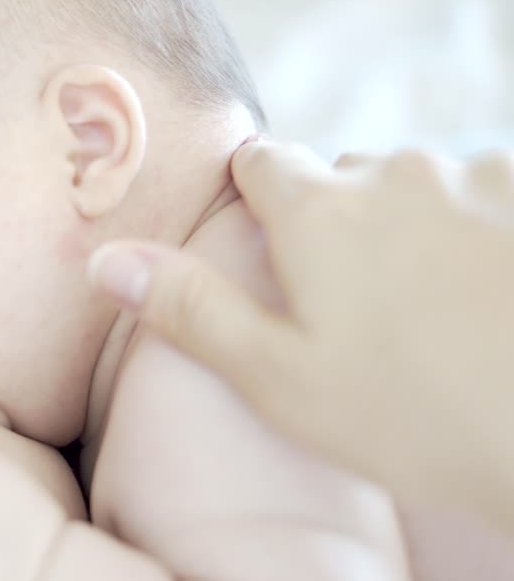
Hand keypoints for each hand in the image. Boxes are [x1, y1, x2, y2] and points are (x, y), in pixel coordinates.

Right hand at [88, 141, 513, 532]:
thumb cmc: (414, 418)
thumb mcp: (278, 378)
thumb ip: (190, 308)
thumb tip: (106, 258)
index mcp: (317, 211)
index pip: (260, 161)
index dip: (254, 200)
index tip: (270, 251)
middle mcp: (396, 172)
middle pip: (342, 176)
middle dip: (338, 221)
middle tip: (353, 306)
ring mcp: (480, 176)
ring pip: (421, 186)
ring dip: (414, 225)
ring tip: (432, 310)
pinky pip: (490, 195)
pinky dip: (481, 230)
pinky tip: (489, 296)